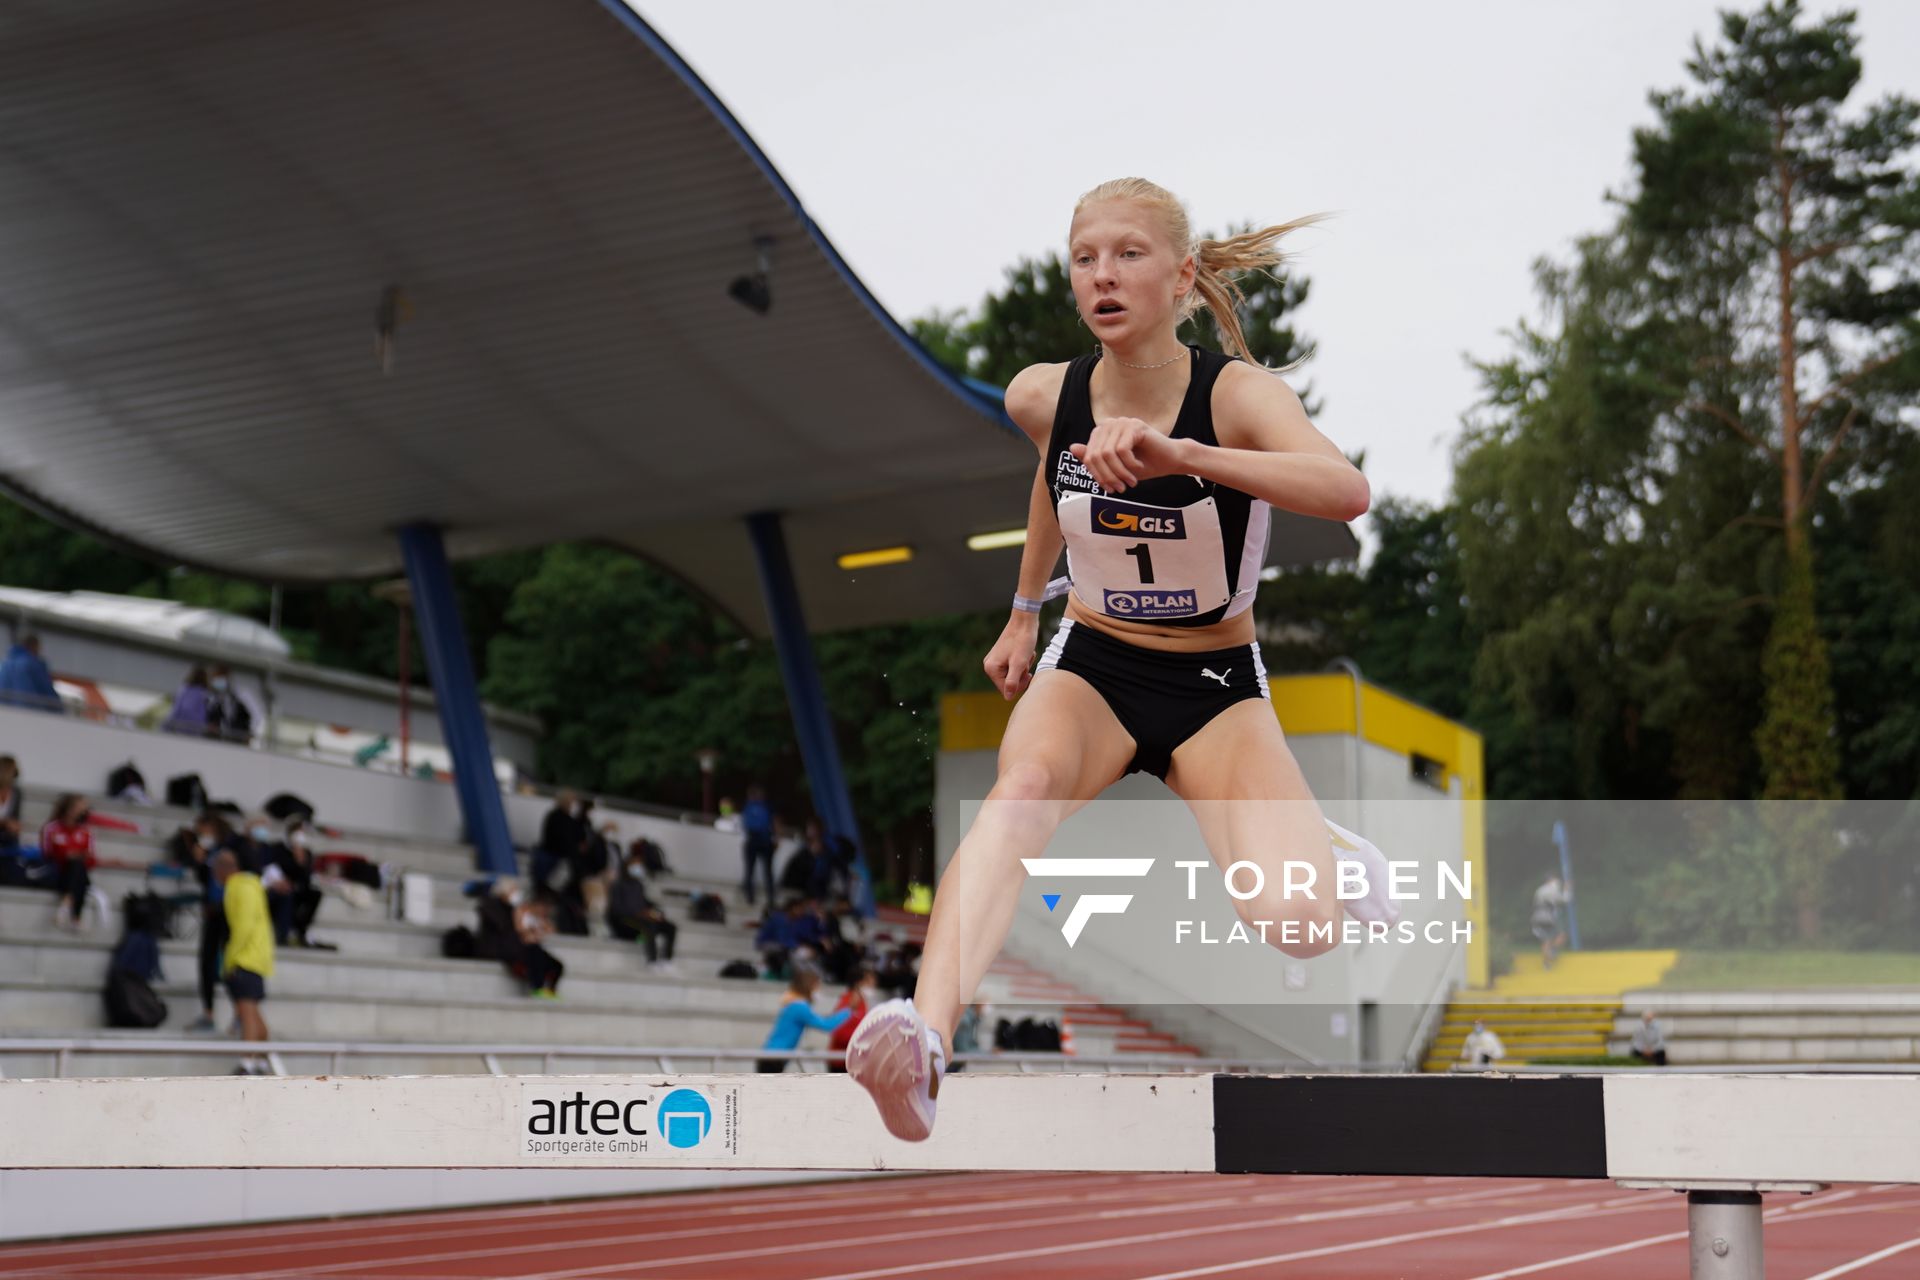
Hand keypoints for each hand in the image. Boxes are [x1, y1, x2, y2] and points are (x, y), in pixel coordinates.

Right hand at [984, 614, 1040, 699]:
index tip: (1029, 674)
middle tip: (1027, 662)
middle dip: (1021, 675)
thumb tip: (1008, 698)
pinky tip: (1025, 653)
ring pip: (1013, 675)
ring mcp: (995, 660)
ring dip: (1023, 668)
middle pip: (1008, 683)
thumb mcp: (1019, 664)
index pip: (1005, 690)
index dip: (1019, 685)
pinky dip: (1022, 662)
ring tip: (1026, 656)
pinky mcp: (1001, 656)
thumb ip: (1012, 682)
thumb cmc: (1022, 641)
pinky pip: (1013, 667)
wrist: (1024, 621)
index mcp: (991, 668)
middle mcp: (989, 665)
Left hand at [1070, 417, 1190, 493]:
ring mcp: (1122, 422)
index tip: (1109, 489)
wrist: (1170, 461)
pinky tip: (1138, 467)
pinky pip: (1122, 449)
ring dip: (1119, 472)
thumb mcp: (1115, 467)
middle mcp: (1110, 424)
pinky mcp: (1135, 425)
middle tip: (1120, 489)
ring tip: (1130, 482)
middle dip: (1107, 476)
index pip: (1088, 456)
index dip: (1097, 476)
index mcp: (1102, 433)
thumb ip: (1094, 458)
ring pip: (1108, 454)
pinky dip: (1129, 464)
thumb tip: (1072, 447)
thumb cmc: (1144, 464)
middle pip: (1096, 455)